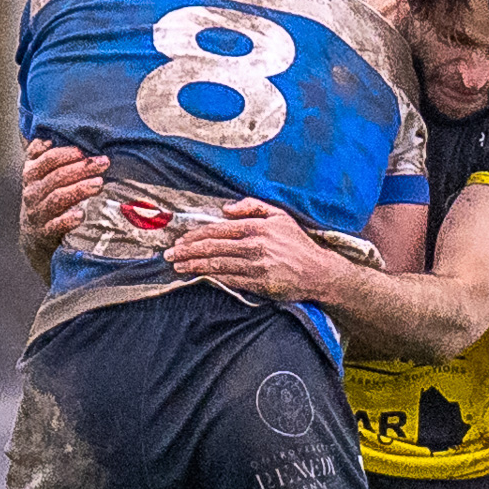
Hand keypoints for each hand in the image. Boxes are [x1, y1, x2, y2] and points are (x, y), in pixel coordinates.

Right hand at [20, 139, 106, 242]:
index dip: (66, 152)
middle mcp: (32, 190)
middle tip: (103, 162)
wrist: (34, 236)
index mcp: (32, 172)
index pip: (47, 158)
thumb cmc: (44, 197)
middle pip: (56, 176)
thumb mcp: (41, 174)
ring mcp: (37, 212)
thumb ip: (48, 154)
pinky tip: (81, 215)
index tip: (84, 150)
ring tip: (98, 184)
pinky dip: (67, 220)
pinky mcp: (45, 232)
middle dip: (81, 168)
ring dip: (78, 189)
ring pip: (57, 198)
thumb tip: (65, 131)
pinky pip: (55, 225)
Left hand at [165, 199, 335, 301]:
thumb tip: (226, 209)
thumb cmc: (297, 243)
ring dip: (194, 265)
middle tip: (169, 254)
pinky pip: (229, 279)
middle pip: (212, 247)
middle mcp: (254, 244)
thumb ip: (253, 206)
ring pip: (217, 264)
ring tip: (177, 266)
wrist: (318, 271)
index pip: (218, 230)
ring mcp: (256, 265)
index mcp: (257, 226)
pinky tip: (198, 276)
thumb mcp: (279, 215)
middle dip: (187, 250)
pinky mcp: (259, 283)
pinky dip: (211, 277)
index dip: (196, 235)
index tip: (181, 240)